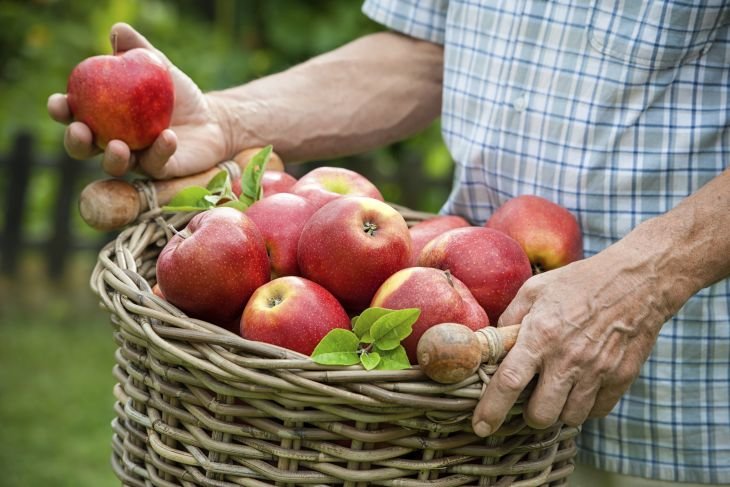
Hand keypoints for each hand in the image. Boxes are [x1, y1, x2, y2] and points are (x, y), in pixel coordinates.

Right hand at [47, 23, 229, 178]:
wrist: (211, 119)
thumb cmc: (177, 94)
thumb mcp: (157, 67)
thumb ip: (137, 50)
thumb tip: (118, 31)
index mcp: (103, 116)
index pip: (73, 115)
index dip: (61, 110)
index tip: (61, 102)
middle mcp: (113, 142)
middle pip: (84, 149)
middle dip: (76, 142)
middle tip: (81, 130)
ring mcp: (136, 160)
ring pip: (115, 166)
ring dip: (113, 158)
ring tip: (118, 145)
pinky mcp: (161, 171)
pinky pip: (156, 165)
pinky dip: (160, 151)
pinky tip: (168, 137)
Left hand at [471, 240, 678, 435]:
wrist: (637, 282)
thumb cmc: (579, 282)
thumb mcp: (535, 289)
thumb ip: (510, 319)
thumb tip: (493, 344)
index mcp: (540, 335)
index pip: (509, 382)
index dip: (491, 409)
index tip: (480, 426)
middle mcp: (567, 358)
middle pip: (541, 414)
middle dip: (531, 414)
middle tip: (532, 399)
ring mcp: (597, 371)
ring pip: (570, 418)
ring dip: (560, 410)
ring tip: (559, 388)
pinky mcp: (621, 378)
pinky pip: (597, 411)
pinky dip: (586, 406)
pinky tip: (582, 386)